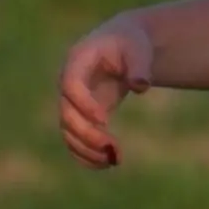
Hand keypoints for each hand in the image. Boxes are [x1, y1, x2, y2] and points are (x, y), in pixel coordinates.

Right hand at [56, 14, 157, 168]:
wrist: (123, 47)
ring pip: (68, 132)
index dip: (83, 105)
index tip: (104, 121)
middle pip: (67, 114)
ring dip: (87, 150)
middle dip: (87, 135)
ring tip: (115, 160)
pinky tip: (108, 163)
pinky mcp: (81, 117)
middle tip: (113, 148)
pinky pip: (76, 141)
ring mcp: (72, 102)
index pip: (70, 86)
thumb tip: (141, 86)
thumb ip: (140, 65)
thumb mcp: (139, 49)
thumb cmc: (131, 44)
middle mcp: (68, 84)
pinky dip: (87, 156)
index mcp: (78, 61)